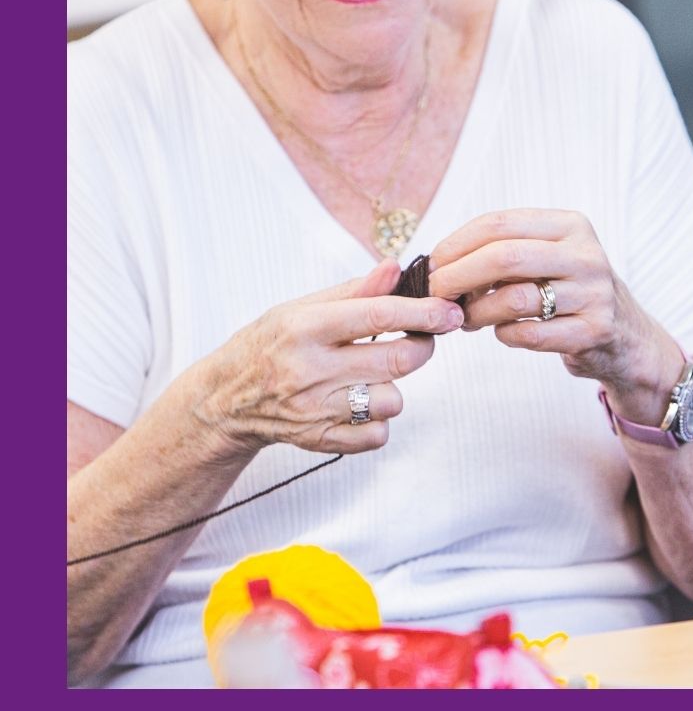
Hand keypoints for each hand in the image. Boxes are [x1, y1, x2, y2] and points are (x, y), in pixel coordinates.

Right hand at [196, 259, 463, 456]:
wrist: (225, 401)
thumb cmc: (269, 344)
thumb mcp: (301, 307)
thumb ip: (354, 291)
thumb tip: (396, 268)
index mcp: (304, 328)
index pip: (378, 316)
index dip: (422, 313)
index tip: (449, 310)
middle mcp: (309, 370)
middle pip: (397, 361)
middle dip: (422, 346)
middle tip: (420, 338)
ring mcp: (315, 411)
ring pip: (392, 400)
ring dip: (393, 385)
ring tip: (370, 374)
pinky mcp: (320, 441)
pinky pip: (377, 434)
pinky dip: (378, 419)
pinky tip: (358, 402)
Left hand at [428, 209, 681, 423]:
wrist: (626, 338)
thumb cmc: (568, 293)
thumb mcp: (547, 258)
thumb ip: (503, 252)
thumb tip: (438, 262)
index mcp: (570, 225)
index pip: (500, 223)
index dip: (457, 243)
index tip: (433, 264)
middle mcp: (586, 254)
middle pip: (505, 257)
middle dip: (459, 275)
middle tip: (437, 293)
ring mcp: (594, 293)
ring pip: (515, 299)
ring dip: (478, 312)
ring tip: (467, 318)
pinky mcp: (594, 331)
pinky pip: (530, 334)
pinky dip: (505, 335)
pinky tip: (502, 333)